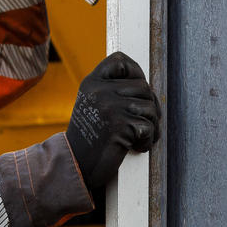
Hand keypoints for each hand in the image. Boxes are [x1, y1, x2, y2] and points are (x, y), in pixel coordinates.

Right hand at [65, 53, 161, 189]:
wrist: (76, 165)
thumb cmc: (91, 138)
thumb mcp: (94, 106)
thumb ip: (113, 91)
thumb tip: (149, 89)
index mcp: (91, 83)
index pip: (120, 61)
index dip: (136, 71)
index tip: (138, 90)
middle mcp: (99, 91)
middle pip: (143, 87)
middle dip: (149, 107)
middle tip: (142, 123)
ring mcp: (109, 107)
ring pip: (150, 107)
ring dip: (150, 126)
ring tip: (137, 137)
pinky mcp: (120, 126)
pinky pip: (149, 127)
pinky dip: (147, 141)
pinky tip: (136, 147)